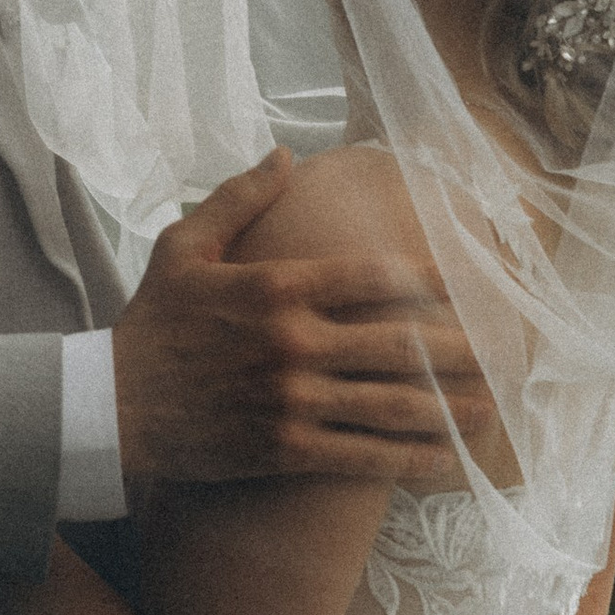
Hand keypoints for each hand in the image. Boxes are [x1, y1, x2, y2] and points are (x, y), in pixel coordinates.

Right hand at [111, 148, 493, 487]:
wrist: (107, 410)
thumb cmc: (150, 325)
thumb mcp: (182, 246)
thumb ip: (239, 199)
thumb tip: (287, 155)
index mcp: (276, 287)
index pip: (371, 275)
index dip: (429, 275)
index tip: (470, 279)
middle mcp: (293, 343)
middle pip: (398, 342)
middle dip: (459, 347)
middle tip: (507, 349)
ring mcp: (292, 401)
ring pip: (391, 403)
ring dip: (450, 407)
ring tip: (492, 407)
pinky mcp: (285, 450)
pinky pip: (363, 457)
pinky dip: (412, 458)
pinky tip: (448, 458)